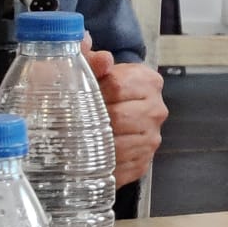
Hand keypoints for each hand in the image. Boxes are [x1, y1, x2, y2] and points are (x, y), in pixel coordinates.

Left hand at [84, 46, 166, 186]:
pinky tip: (89, 158)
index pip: (118, 86)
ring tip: (78, 139)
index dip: (93, 92)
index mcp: (147, 81)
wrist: (106, 112)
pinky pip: (122, 168)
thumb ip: (90, 58)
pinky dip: (102, 165)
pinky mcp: (143, 162)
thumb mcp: (89, 68)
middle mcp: (156, 110)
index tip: (78, 96)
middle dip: (93, 120)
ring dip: (96, 145)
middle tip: (72, 120)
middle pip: (119, 117)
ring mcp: (152, 138)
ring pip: (120, 145)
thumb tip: (102, 58)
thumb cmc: (95, 89)